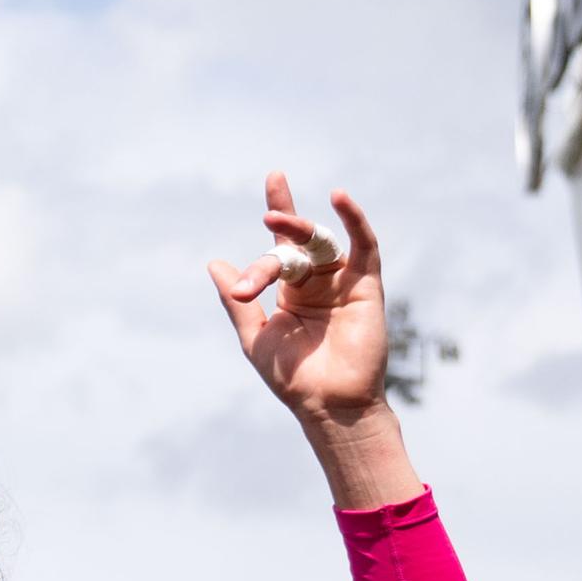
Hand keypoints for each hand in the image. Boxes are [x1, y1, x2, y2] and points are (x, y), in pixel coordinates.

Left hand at [209, 177, 389, 425]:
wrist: (326, 403)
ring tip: (275, 218)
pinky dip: (354, 220)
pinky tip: (340, 198)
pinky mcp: (367, 285)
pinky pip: (365, 245)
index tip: (275, 178)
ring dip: (301, 227)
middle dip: (280, 232)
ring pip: (322, 241)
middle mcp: (318, 281)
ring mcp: (342, 281)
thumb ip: (236, 299)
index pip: (283, 243)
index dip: (280, 209)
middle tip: (265, 221)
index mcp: (291, 290)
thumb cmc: (292, 377)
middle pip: (297, 243)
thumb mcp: (255, 335)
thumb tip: (215, 263)